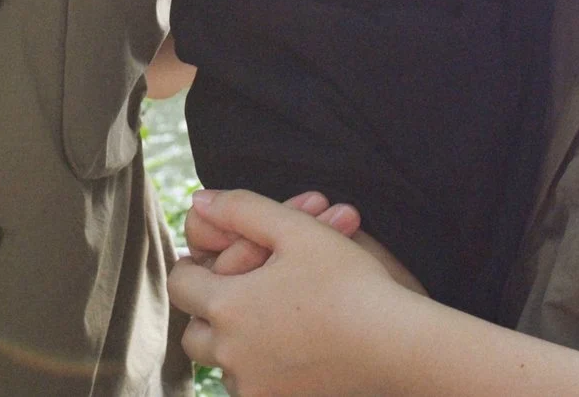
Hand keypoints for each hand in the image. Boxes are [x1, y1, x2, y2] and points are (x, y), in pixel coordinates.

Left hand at [173, 190, 416, 396]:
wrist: (397, 345)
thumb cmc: (350, 282)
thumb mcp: (297, 230)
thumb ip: (242, 209)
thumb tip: (197, 201)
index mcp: (228, 307)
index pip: (181, 284)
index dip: (194, 267)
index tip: (214, 261)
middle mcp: (231, 355)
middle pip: (193, 335)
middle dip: (208, 313)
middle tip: (237, 294)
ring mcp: (254, 389)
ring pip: (222, 366)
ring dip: (233, 345)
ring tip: (267, 321)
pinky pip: (251, 389)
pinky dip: (259, 370)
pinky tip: (288, 348)